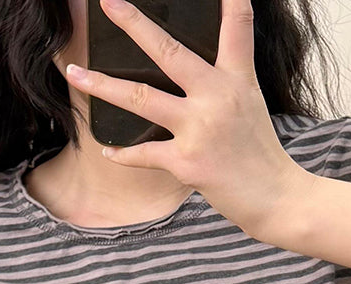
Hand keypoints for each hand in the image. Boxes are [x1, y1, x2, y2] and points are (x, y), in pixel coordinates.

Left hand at [64, 0, 316, 237]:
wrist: (276, 197)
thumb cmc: (260, 154)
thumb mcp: (251, 105)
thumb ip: (226, 83)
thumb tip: (194, 72)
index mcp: (237, 79)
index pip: (236, 28)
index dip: (230, 1)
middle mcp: (217, 97)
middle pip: (168, 51)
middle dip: (134, 24)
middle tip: (108, 2)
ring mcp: (199, 129)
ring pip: (140, 98)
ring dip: (102, 85)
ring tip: (74, 72)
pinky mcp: (187, 162)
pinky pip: (144, 153)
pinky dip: (123, 153)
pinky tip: (107, 148)